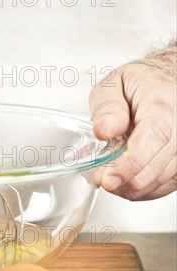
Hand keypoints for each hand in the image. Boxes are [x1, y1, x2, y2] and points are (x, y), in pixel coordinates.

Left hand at [89, 45, 175, 200]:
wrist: (169, 81)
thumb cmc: (142, 83)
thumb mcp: (114, 84)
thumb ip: (106, 107)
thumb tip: (104, 130)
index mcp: (162, 103)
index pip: (153, 137)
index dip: (130, 163)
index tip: (109, 178)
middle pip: (158, 165)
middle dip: (126, 180)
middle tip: (102, 178)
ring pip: (163, 180)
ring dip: (133, 187)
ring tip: (112, 176)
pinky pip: (168, 185)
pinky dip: (146, 189)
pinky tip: (129, 180)